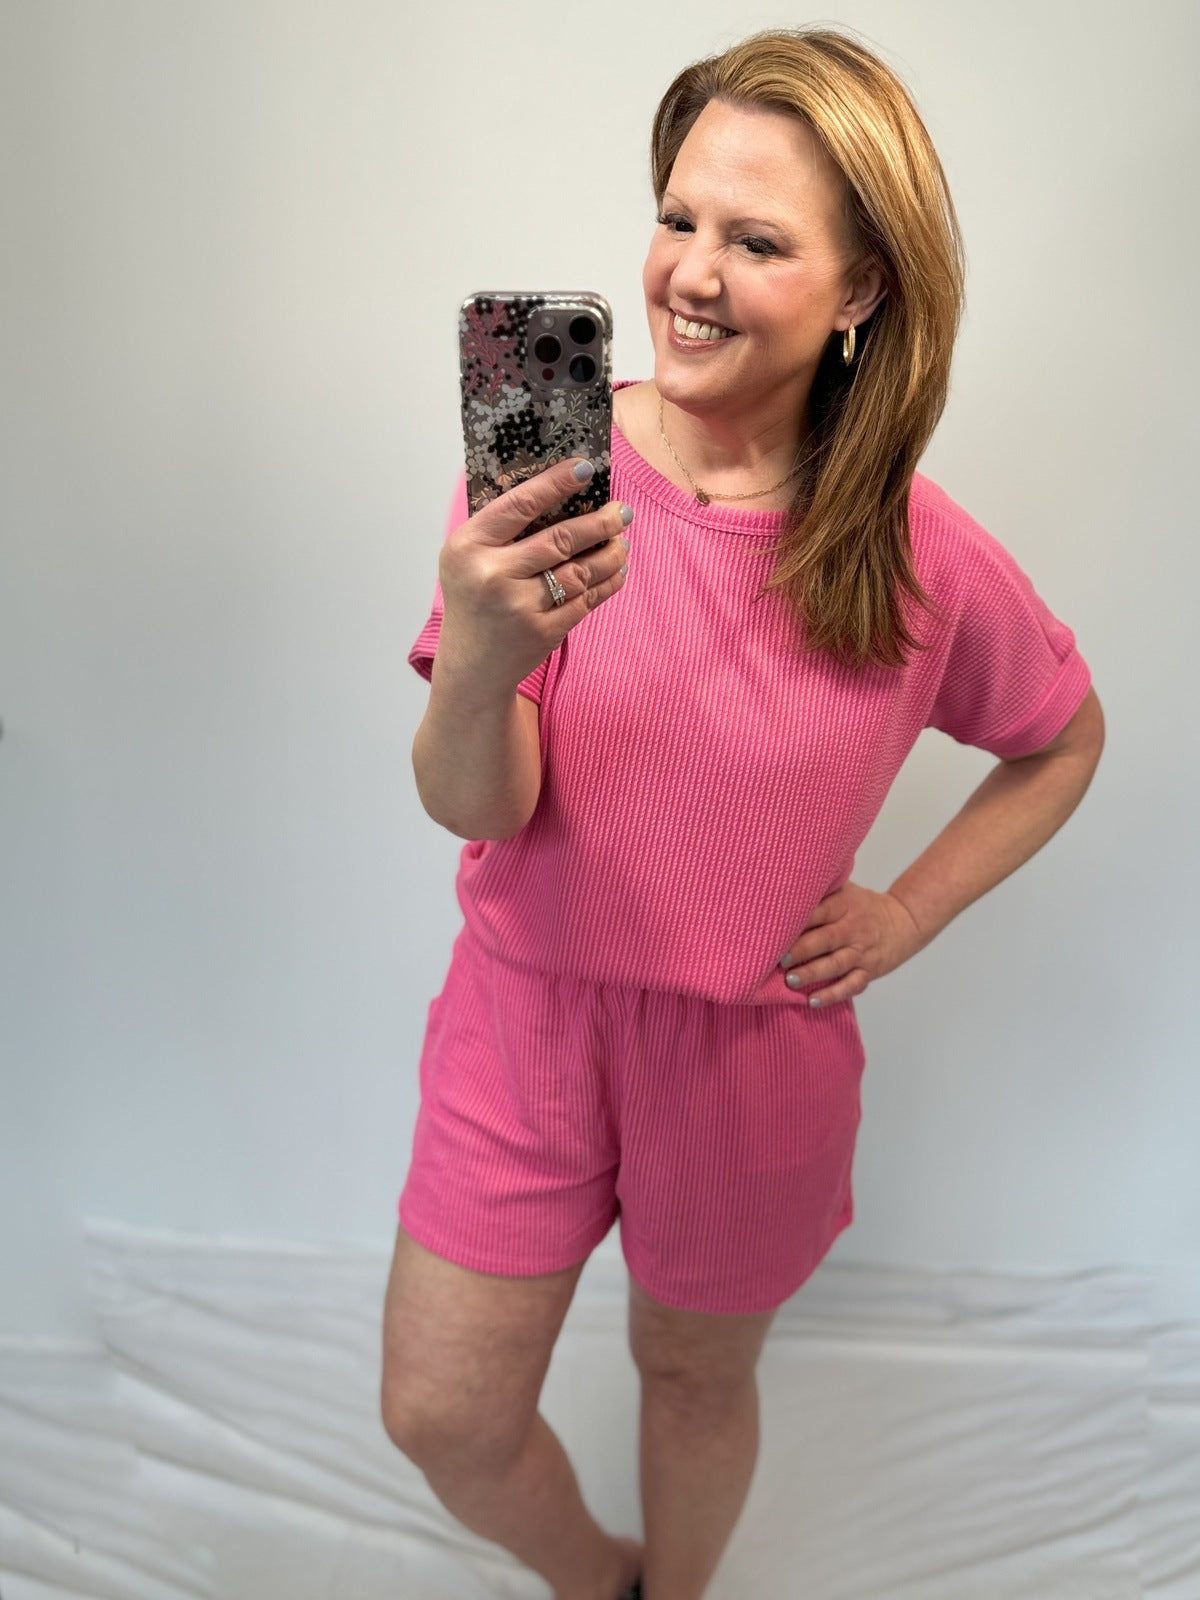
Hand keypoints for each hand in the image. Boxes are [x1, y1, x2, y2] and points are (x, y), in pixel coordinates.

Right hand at [436, 457, 631, 696]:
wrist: (472, 666)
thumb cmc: (474, 598)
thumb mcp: (467, 556)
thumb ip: (500, 525)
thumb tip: (557, 484)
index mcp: (468, 546)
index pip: (520, 504)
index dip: (556, 483)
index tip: (586, 468)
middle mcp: (492, 575)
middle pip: (560, 539)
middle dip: (600, 522)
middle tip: (623, 511)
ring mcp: (519, 607)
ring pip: (580, 571)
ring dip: (610, 553)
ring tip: (622, 541)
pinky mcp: (543, 632)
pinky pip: (586, 600)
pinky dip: (608, 582)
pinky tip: (618, 570)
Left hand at [778, 882, 926, 1004]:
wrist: (904, 921)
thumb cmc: (862, 905)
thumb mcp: (845, 890)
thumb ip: (820, 889)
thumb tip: (782, 887)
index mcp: (845, 905)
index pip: (820, 912)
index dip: (798, 921)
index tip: (774, 930)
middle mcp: (854, 928)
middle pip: (826, 939)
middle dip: (801, 950)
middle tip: (778, 959)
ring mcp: (862, 952)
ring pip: (836, 965)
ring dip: (812, 974)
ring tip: (790, 980)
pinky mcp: (869, 971)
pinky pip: (851, 985)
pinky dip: (833, 995)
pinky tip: (812, 1001)